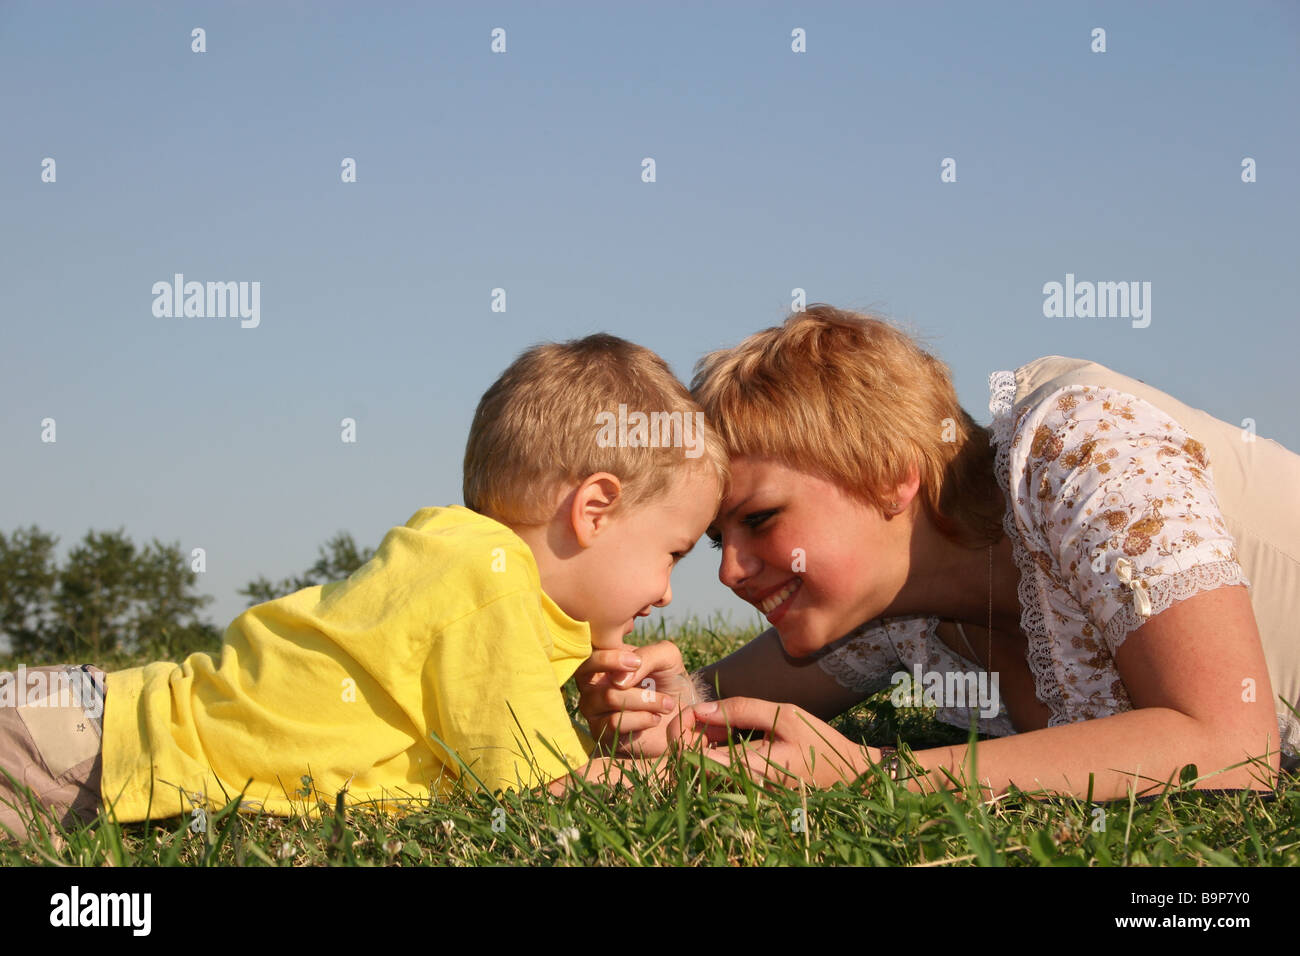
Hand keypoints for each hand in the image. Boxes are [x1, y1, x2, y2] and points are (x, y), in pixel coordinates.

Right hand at [575, 640, 699, 756]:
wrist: (682, 715)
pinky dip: (641, 719)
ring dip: (645, 700)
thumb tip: (618, 681)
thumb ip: (646, 656)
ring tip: (667, 704)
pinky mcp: (600, 731)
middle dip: (623, 671)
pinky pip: (614, 721)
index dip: (605, 651)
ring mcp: (592, 706)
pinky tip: (655, 718)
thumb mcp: (666, 657)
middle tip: (650, 678)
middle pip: (588, 668)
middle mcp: (592, 680)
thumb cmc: (670, 681)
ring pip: (608, 697)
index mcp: (605, 657)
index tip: (636, 661)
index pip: (589, 646)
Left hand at [690, 697, 879, 788]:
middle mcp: (737, 785)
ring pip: (697, 765)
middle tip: (705, 711)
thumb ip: (741, 710)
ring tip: (720, 719)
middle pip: (687, 762)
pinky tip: (726, 731)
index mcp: (744, 769)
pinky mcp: (741, 787)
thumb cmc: (817, 742)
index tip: (695, 709)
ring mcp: (738, 789)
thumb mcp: (783, 715)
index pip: (687, 756)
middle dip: (687, 732)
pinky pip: (712, 768)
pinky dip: (711, 747)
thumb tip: (701, 708)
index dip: (681, 729)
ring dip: (699, 738)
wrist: (843, 773)